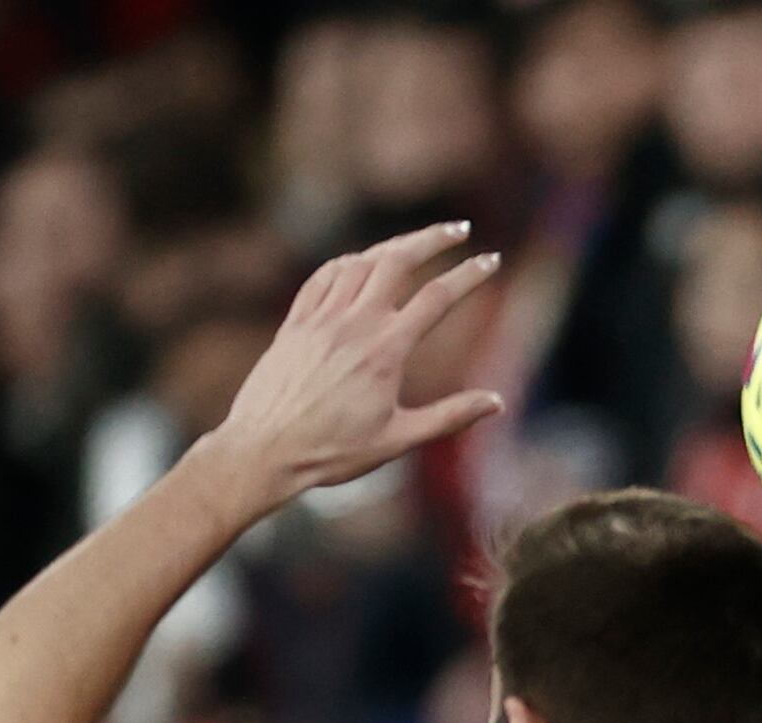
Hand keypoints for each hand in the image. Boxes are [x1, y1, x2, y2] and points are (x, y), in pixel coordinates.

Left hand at [202, 222, 506, 515]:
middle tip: (459, 230)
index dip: (470, 275)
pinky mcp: (295, 324)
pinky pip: (323, 277)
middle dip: (433, 239)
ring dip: (392, 246)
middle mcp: (354, 324)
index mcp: (386, 351)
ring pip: (360, 262)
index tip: (492, 260)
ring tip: (415, 244)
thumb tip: (497, 402)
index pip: (437, 298)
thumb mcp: (399, 439)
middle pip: (398, 261)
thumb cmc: (333, 452)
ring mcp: (321, 319)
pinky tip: (359, 262)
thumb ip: (450, 416)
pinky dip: (347, 262)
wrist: (264, 450)